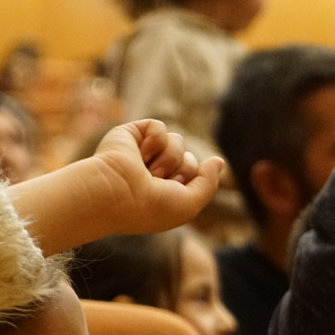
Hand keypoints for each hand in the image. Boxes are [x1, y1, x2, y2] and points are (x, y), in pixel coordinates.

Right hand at [87, 119, 224, 235]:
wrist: (115, 194)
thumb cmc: (149, 207)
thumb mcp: (189, 204)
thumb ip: (208, 183)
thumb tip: (219, 161)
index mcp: (164, 190)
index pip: (194, 174)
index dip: (189, 180)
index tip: (170, 192)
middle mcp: (153, 172)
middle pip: (188, 158)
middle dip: (180, 169)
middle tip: (157, 181)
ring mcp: (142, 153)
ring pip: (177, 140)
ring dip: (168, 158)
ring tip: (147, 170)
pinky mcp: (132, 134)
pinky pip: (159, 127)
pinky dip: (154, 141)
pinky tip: (139, 154)